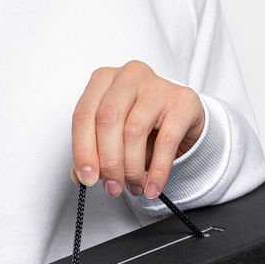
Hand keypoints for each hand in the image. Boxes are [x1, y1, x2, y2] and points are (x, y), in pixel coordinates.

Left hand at [69, 59, 204, 199]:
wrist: (182, 119)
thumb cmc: (143, 123)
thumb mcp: (113, 135)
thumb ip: (93, 152)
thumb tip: (81, 176)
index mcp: (104, 79)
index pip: (84, 114)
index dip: (83, 150)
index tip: (87, 178)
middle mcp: (129, 76)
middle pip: (108, 120)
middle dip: (108, 162)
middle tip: (113, 187)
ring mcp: (158, 86)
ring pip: (134, 131)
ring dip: (132, 169)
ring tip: (134, 186)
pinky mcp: (183, 101)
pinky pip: (166, 142)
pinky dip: (157, 171)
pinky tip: (152, 186)